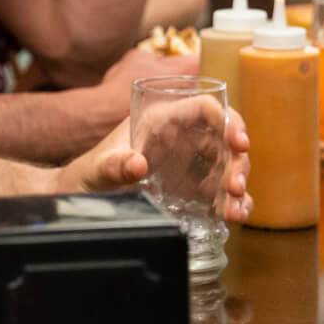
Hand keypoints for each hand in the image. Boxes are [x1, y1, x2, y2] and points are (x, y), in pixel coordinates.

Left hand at [59, 109, 251, 224]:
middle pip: (224, 138)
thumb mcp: (98, 168)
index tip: (239, 143)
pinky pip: (221, 190)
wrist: (84, 196)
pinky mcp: (192, 187)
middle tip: (236, 186)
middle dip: (237, 161)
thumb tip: (136, 164)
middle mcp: (181, 137)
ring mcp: (189, 162)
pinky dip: (233, 201)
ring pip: (228, 165)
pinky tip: (235, 216)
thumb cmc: (90, 173)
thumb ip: (114, 165)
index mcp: (161, 119)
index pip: (205, 107)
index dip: (228, 120)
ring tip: (236, 209)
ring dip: (239, 184)